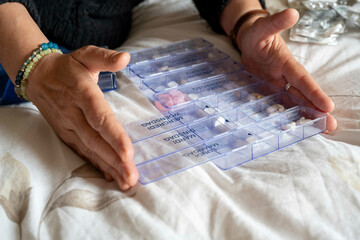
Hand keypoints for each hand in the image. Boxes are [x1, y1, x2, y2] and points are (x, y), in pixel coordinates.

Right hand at [26, 45, 137, 189]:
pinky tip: (110, 176)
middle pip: (96, 140)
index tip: (128, 153)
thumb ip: (105, 57)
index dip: (114, 136)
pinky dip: (96, 165)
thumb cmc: (68, 67)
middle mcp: (74, 113)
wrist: (38, 77)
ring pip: (90, 149)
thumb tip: (126, 58)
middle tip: (131, 177)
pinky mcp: (65, 134)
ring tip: (125, 182)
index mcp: (82, 93)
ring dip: (108, 167)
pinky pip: (82, 151)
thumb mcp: (86, 55)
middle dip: (115, 160)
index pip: (100, 117)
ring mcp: (68, 126)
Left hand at [237, 8, 336, 130]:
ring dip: (305, 114)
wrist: (248, 40)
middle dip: (316, 109)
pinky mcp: (269, 88)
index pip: (302, 79)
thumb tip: (292, 13)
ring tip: (321, 129)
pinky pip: (279, 102)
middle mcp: (285, 75)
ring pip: (294, 100)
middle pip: (303, 94)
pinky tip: (295, 125)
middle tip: (331, 126)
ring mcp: (278, 83)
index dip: (313, 93)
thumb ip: (276, 23)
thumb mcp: (263, 27)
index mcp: (286, 63)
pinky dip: (287, 113)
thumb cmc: (256, 33)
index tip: (328, 106)